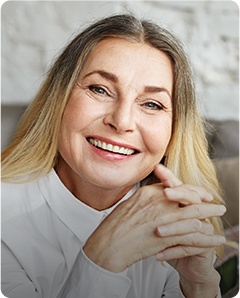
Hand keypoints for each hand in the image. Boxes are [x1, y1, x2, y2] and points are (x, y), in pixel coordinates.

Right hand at [83, 165, 225, 272]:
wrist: (107, 244)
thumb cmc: (114, 226)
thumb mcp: (130, 204)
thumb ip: (146, 199)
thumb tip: (158, 197)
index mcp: (148, 193)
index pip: (175, 187)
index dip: (190, 190)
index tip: (198, 193)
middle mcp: (158, 202)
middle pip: (188, 196)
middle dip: (205, 198)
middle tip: (215, 201)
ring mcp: (163, 218)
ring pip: (194, 213)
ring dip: (210, 214)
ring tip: (219, 214)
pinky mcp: (166, 237)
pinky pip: (192, 235)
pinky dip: (205, 237)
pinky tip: (213, 238)